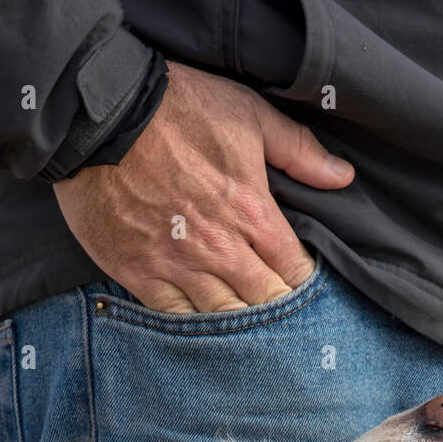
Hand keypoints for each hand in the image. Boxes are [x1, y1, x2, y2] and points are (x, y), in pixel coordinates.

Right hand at [53, 61, 354, 312]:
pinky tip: (205, 331)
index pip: (295, 271)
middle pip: (264, 303)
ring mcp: (178, 265)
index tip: (303, 287)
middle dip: (277, 312)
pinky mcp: (140, 273)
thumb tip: (343, 177)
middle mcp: (220, 248)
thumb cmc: (178, 107)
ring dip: (239, 327)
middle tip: (283, 319)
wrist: (99, 114)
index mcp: (253, 212)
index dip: (304, 284)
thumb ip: (298, 150)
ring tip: (250, 335)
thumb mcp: (248, 114)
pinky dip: (193, 328)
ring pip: (223, 318)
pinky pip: (175, 319)